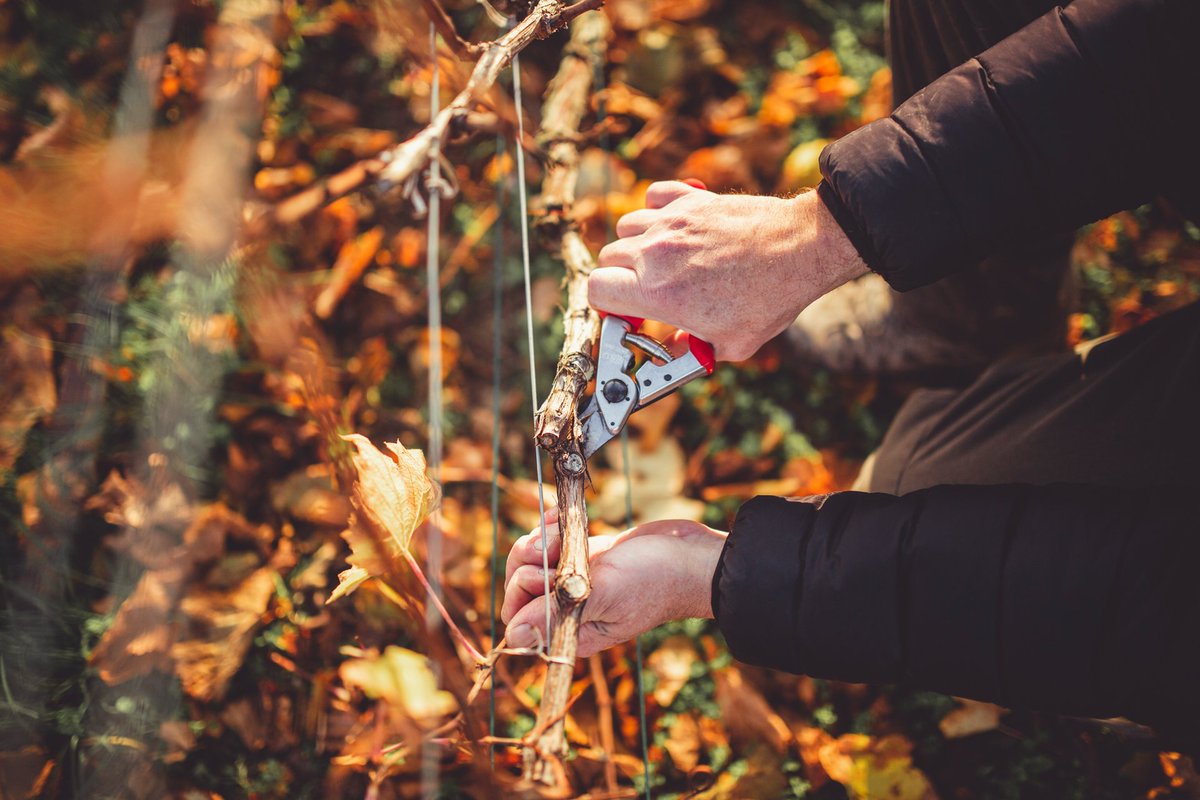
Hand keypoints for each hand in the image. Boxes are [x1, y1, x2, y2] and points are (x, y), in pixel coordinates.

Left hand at [502, 510, 727, 656]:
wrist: (691, 556)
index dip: (522, 592)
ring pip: (530, 561)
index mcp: (570, 631)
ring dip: (540, 540)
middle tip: (557, 547)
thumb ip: (555, 613)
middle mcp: (568, 610)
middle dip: (529, 560)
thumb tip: (512, 639)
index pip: (518, 618)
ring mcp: (575, 581)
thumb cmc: (656, 579)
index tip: (547, 573)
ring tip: (564, 532)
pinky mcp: (584, 557)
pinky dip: (549, 527)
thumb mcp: (605, 594)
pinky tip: (561, 517)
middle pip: (519, 587)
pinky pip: (548, 544)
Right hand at [589, 182, 866, 360]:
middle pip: (608, 259)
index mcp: (658, 292)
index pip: (597, 291)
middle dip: (621, 279)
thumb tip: (671, 350)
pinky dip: (655, 211)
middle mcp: (656, 253)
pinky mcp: (691, 201)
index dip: (606, 306)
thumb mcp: (729, 344)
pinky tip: (672, 228)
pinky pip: (653, 197)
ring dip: (636, 246)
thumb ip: (689, 349)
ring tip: (661, 261)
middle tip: (647, 292)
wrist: (801, 250)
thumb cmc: (770, 299)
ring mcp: (672, 222)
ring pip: (627, 228)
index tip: (627, 314)